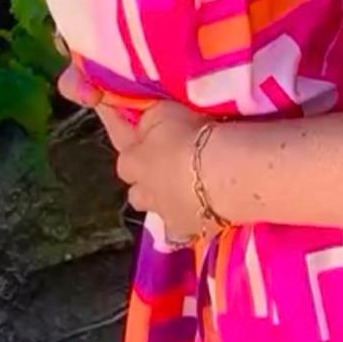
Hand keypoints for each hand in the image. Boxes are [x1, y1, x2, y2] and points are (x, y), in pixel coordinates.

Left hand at [58, 65, 207, 242]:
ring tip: (185, 190)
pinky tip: (202, 213)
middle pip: (135, 187)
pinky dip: (190, 220)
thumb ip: (149, 119)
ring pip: (157, 209)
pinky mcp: (188, 233)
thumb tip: (142, 123)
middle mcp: (141, 192)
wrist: (225, 174)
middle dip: (146, 177)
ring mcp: (163, 215)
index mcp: (130, 160)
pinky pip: (184, 229)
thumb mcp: (164, 112)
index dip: (120, 124)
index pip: (118, 137)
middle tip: (165, 163)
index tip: (117, 108)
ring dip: (165, 200)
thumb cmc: (192, 136)